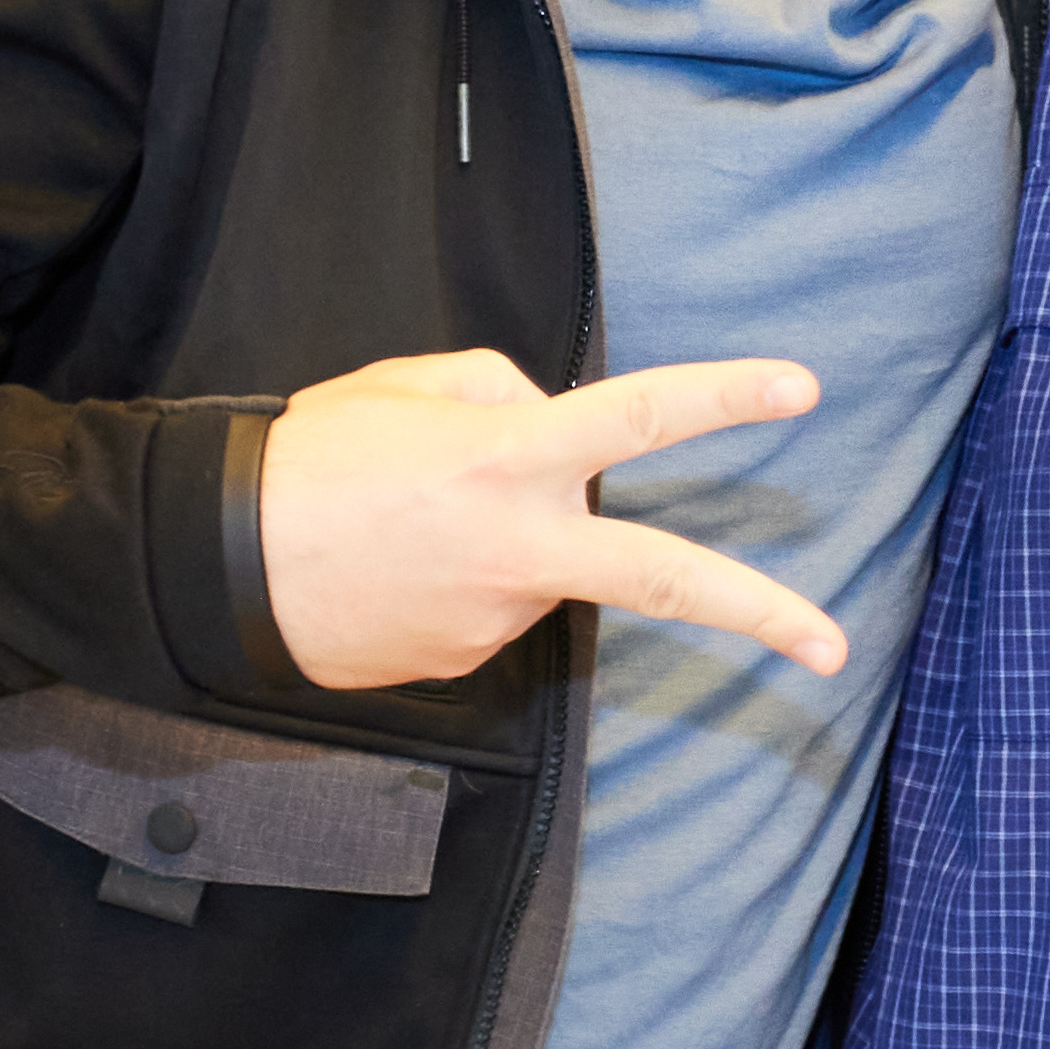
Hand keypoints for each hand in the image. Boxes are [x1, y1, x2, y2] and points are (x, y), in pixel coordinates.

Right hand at [258, 346, 844, 691]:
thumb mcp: (401, 385)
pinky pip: (491, 608)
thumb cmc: (306, 461)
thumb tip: (543, 416)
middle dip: (759, 613)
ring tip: (406, 526)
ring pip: (544, 567)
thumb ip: (494, 388)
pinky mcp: (466, 663)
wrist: (216, 569)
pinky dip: (458, 583)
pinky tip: (393, 570)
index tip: (803, 388)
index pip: (642, 415)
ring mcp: (498, 615)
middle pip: (667, 580)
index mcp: (509, 455)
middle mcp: (522, 544)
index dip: (727, 395)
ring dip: (506, 544)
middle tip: (833, 648)